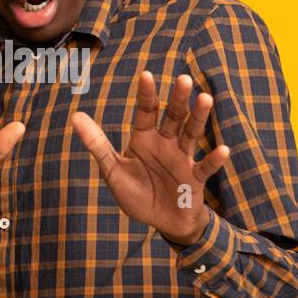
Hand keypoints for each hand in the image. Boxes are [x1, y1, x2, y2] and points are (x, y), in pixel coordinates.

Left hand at [71, 71, 229, 245]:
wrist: (162, 222)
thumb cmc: (138, 194)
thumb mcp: (113, 170)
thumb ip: (97, 144)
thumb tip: (75, 116)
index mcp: (144, 138)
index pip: (146, 111)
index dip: (146, 94)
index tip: (146, 74)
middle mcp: (166, 143)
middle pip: (173, 116)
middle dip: (178, 99)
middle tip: (183, 79)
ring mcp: (183, 159)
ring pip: (192, 134)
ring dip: (199, 118)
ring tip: (206, 99)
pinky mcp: (195, 179)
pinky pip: (206, 168)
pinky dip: (214, 160)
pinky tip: (223, 150)